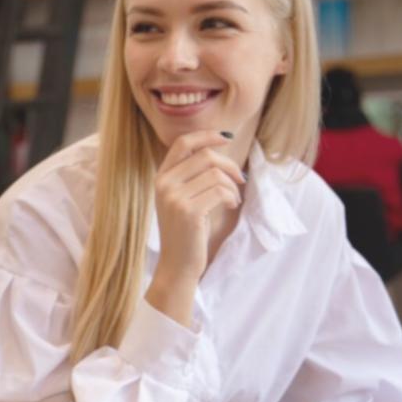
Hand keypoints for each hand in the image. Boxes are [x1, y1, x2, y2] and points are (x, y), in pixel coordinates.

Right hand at [145, 130, 244, 327]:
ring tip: (232, 199)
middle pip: (206, 156)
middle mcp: (164, 184)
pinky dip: (231, 197)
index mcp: (161, 177)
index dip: (206, 136)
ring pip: (216, 174)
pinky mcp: (188, 211)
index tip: (226, 138)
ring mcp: (174, 197)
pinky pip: (220, 191)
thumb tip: (218, 148)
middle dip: (229, 165)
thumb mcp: (182, 198)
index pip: (183, 143)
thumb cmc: (186, 231)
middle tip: (239, 179)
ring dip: (232, 185)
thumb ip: (191, 174)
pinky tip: (230, 206)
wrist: (177, 265)